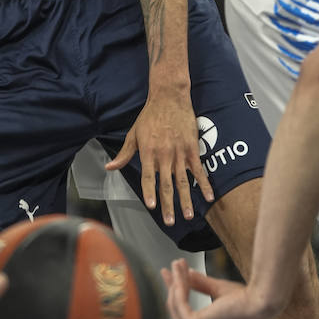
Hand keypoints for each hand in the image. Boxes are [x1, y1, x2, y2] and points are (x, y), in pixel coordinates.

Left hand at [105, 88, 213, 225]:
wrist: (169, 97)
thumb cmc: (149, 116)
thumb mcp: (134, 133)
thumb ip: (124, 153)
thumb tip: (110, 167)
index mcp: (148, 152)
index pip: (147, 177)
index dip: (150, 192)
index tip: (152, 206)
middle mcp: (163, 155)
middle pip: (166, 184)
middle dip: (168, 204)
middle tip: (170, 220)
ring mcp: (179, 153)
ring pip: (183, 181)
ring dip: (186, 199)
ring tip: (189, 215)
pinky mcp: (192, 149)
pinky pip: (199, 170)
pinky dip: (204, 184)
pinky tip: (208, 197)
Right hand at [161, 257, 278, 318]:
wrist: (256, 303)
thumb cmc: (245, 301)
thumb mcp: (217, 291)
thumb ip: (200, 285)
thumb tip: (186, 273)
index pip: (183, 314)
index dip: (175, 291)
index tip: (170, 273)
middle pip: (176, 309)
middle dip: (173, 283)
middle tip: (174, 264)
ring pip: (176, 304)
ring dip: (176, 281)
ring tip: (178, 263)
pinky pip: (179, 303)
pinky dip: (179, 285)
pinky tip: (181, 272)